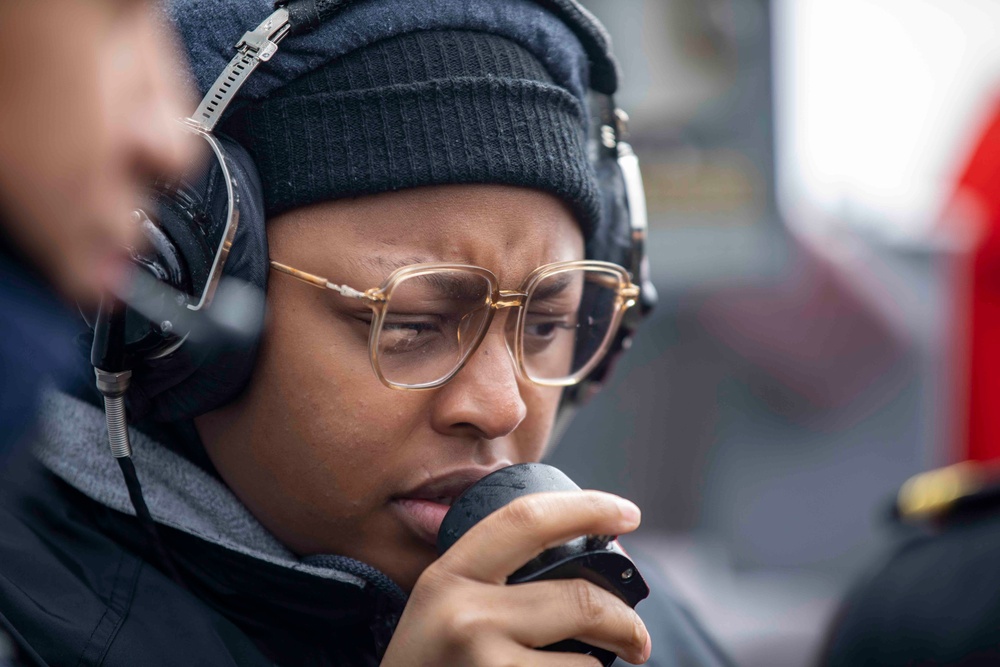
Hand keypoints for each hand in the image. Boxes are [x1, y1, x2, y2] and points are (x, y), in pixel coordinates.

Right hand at [381, 490, 651, 665]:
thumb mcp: (439, 612)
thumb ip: (488, 579)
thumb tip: (577, 545)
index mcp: (447, 578)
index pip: (526, 519)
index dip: (587, 508)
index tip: (628, 513)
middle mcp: (465, 618)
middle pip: (580, 598)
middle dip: (626, 620)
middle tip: (636, 637)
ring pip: (586, 664)